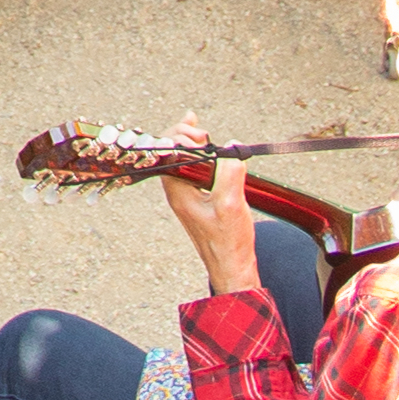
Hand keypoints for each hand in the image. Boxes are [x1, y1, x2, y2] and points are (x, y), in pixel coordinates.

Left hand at [154, 116, 262, 299]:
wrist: (232, 267)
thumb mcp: (231, 205)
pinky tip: (211, 148)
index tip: (201, 135)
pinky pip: (194, 170)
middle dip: (184, 135)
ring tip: (204, 136)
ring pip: (182, 160)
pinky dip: (201, 155)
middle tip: (204, 132)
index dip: (179, 136)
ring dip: (192, 144)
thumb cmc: (229, 242)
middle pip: (170, 153)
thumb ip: (229, 173)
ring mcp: (187, 195)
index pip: (165, 153)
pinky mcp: (199, 199)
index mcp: (177, 192)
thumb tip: (231, 147)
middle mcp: (177, 191)